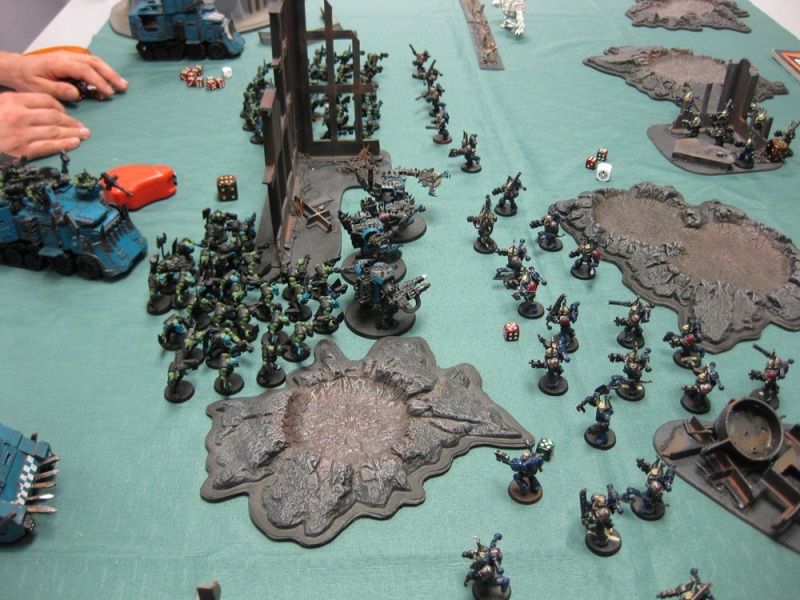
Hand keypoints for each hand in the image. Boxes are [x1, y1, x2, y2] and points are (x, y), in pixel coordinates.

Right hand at [0, 92, 89, 158]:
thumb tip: (42, 109)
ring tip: (84, 134)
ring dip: (73, 133)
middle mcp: (19, 116)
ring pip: (55, 131)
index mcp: (12, 101)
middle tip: (83, 126)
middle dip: (71, 122)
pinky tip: (74, 143)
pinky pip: (49, 146)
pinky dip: (64, 144)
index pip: (45, 100)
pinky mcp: (22, 151)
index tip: (67, 113)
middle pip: (54, 116)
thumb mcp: (0, 105)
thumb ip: (17, 104)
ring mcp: (21, 134)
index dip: (60, 107)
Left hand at [2, 52, 126, 100]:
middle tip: (123, 87)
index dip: (99, 81)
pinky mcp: (71, 59)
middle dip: (111, 74)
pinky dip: (102, 70)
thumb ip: (58, 90)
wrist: (18, 68)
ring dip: (110, 72)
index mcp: (60, 63)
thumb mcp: (39, 88)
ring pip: (94, 60)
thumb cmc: (27, 79)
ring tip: (121, 83)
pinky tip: (109, 78)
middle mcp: (67, 57)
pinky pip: (90, 62)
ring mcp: (70, 56)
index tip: (109, 93)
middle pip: (94, 62)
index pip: (85, 70)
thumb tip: (77, 93)